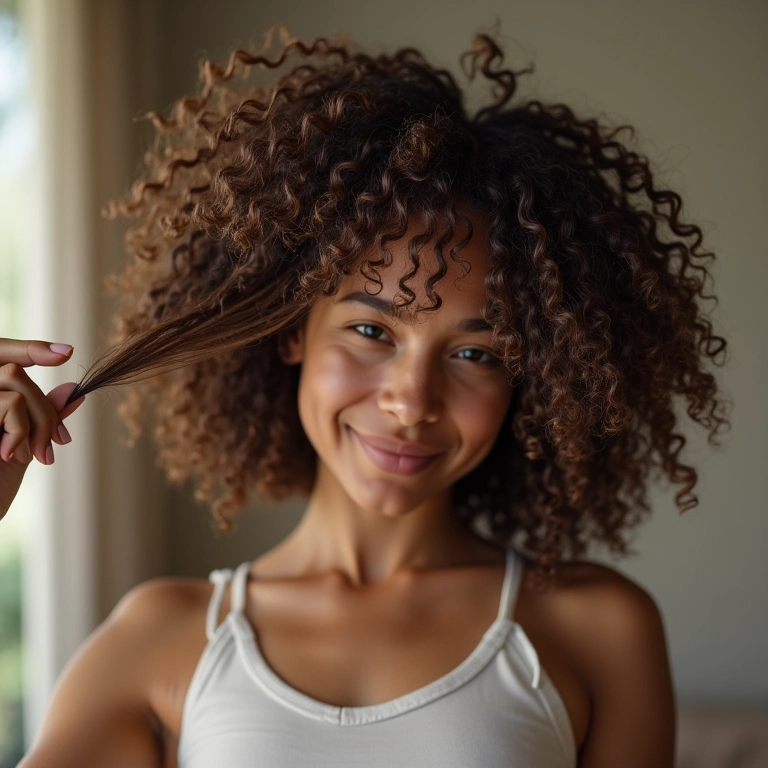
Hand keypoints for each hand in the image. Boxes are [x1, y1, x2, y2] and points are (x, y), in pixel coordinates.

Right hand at [0, 339, 85, 520]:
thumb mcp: (24, 449)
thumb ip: (41, 419)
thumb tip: (71, 390)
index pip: (5, 360)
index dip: (32, 349)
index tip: (65, 352)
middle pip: (16, 369)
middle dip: (46, 407)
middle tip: (57, 444)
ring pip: (15, 378)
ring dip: (37, 418)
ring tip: (33, 455)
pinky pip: (10, 402)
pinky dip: (21, 429)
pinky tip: (9, 455)